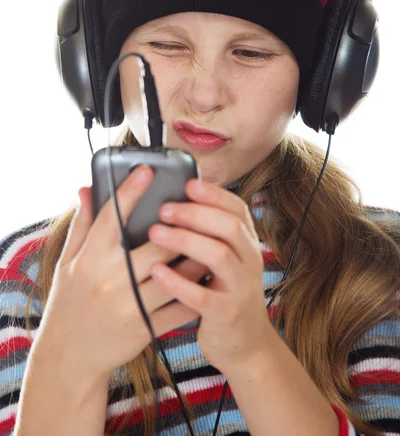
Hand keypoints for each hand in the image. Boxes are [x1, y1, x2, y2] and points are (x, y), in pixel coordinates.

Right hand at [33, 166, 207, 381]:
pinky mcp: (145, 328)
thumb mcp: (68, 262)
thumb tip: (85, 189)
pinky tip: (207, 279)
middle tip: (198, 211)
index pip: (112, 217)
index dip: (131, 191)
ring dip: (197, 258)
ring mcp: (130, 306)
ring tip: (211, 243)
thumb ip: (82, 225)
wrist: (69, 356)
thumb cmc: (69, 302)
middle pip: (157, 245)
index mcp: (91, 259)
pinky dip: (196, 292)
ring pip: (176, 276)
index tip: (147, 170)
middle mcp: (111, 280)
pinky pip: (179, 307)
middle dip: (181, 228)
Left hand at [148, 179, 272, 373]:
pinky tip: (157, 271)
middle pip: (228, 226)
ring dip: (185, 240)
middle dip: (195, 213)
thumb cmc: (224, 294)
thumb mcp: (227, 260)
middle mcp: (249, 261)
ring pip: (218, 255)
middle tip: (164, 208)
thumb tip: (179, 200)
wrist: (246, 345)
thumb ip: (210, 234)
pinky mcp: (227, 313)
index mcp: (247, 244)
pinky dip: (178, 281)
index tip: (187, 184)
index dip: (213, 194)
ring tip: (155, 232)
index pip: (237, 209)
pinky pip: (202, 295)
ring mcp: (240, 287)